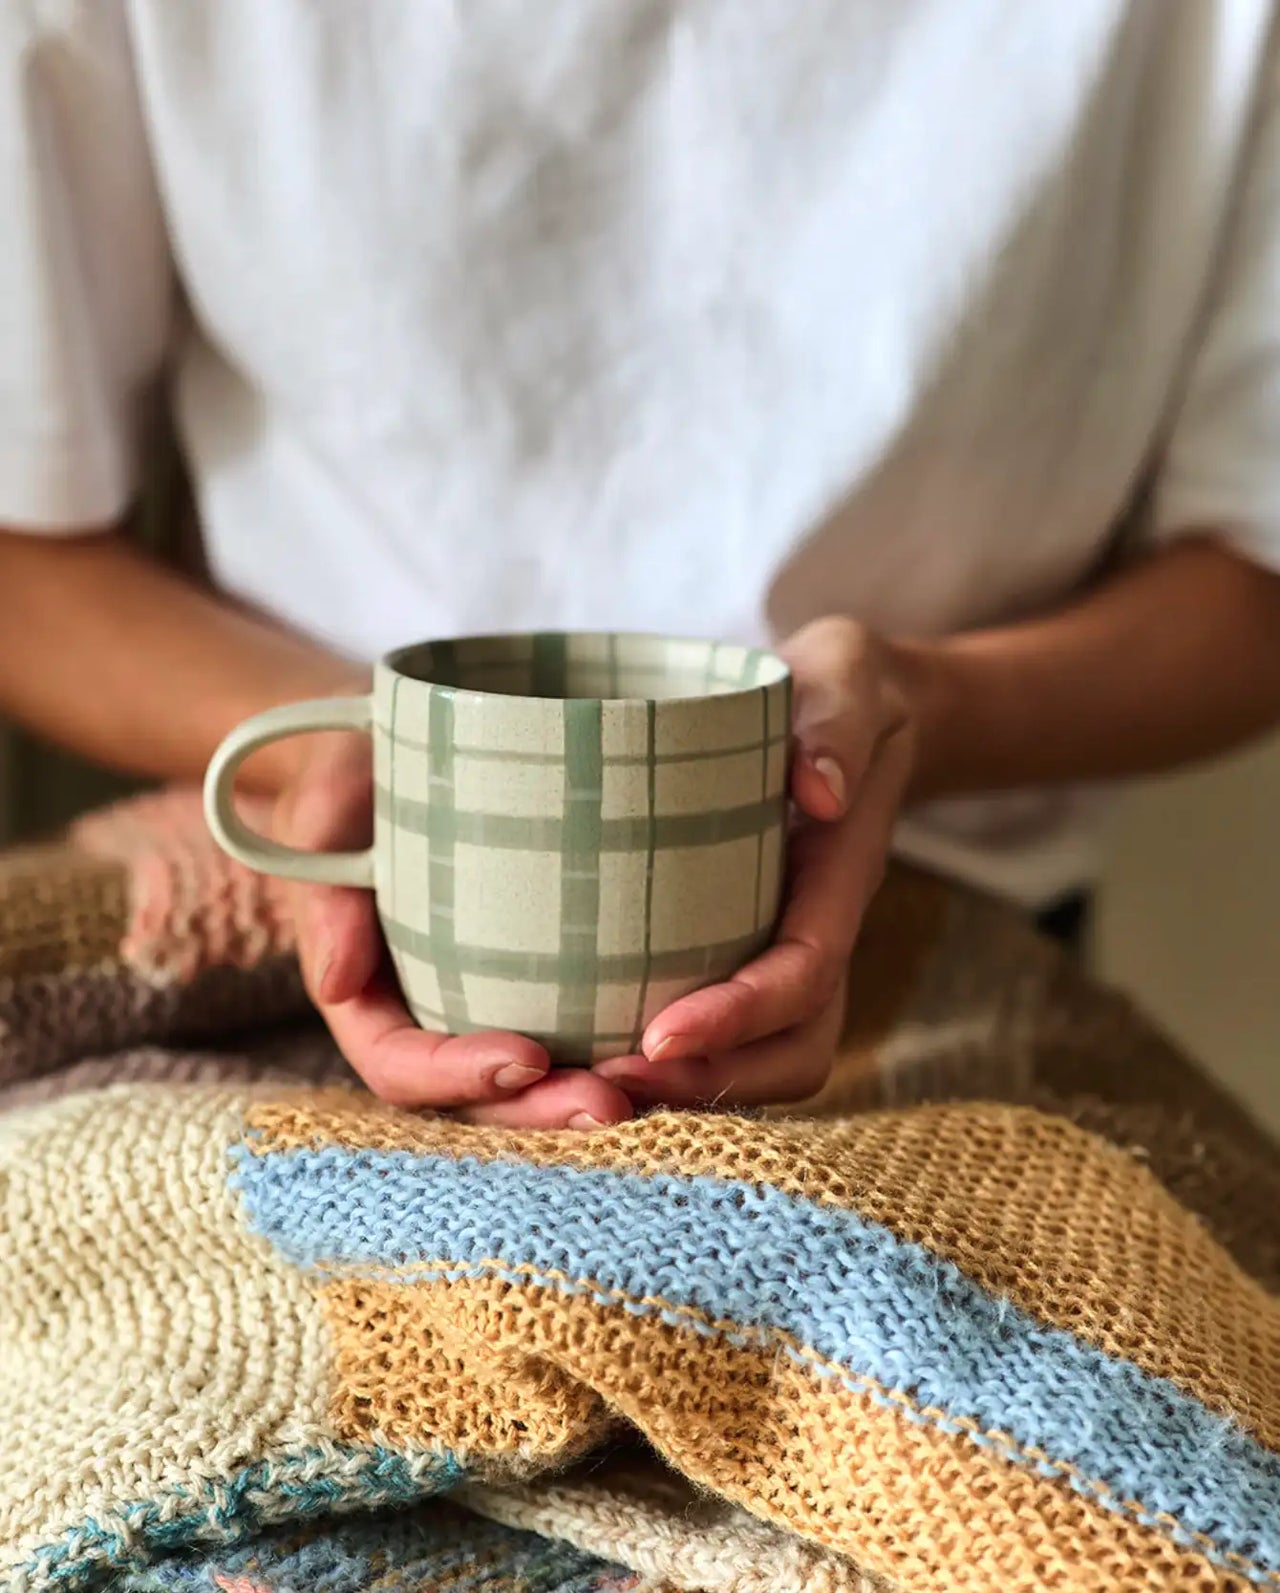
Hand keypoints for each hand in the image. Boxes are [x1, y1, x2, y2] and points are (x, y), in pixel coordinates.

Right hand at [272, 727, 633, 1128]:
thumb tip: (337, 983)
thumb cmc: (355, 770)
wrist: (402, 743)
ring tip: (662, 1087)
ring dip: (592, 1092)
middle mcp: (427, 1014)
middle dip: (542, 1110)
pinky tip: (684, 1040)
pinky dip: (621, 1043)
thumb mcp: (327, 806)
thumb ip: (325, 885)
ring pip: (536, 1078)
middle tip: (614, 1104)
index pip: (401, 1065)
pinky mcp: (539, 973)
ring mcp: (483, 1001)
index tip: (527, 1056)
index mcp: (368, 996)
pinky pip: (577, 1024)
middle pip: (480, 1094)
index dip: (458, 1077)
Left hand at [592, 617, 919, 1108]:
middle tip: (605, 1083)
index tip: (660, 1034)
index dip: (740, 1015)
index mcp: (842, 874)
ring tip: (589, 1085)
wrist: (855, 705)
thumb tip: (818, 791)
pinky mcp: (749, 947)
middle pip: (794, 1048)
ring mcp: (787, 946)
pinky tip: (590, 1049)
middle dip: (710, 1079)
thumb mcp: (844, 673)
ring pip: (764, 1057)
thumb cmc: (841, 686)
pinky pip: (726, 1029)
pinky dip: (670, 1056)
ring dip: (686, 1085)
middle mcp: (820, 928)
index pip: (805, 969)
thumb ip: (835, 719)